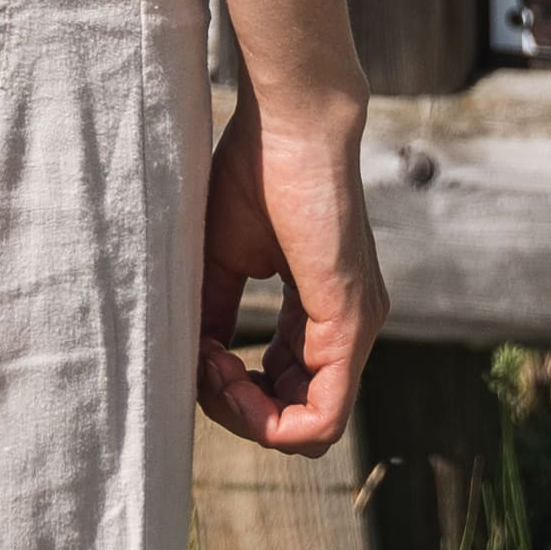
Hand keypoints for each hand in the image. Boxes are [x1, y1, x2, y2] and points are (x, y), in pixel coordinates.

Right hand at [197, 86, 385, 455]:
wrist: (289, 119)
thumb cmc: (255, 172)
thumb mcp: (223, 260)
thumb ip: (215, 318)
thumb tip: (194, 372)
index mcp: (320, 312)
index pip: (286, 393)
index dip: (234, 394)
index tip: (199, 355)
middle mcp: (346, 327)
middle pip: (296, 420)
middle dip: (238, 412)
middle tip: (202, 364)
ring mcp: (356, 327)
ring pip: (308, 430)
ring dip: (248, 417)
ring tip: (212, 364)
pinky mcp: (351, 322)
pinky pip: (322, 418)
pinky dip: (270, 420)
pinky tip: (230, 375)